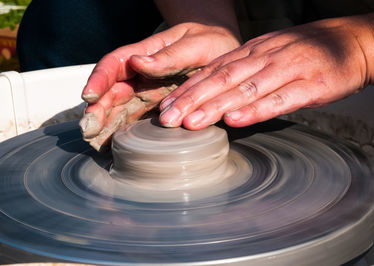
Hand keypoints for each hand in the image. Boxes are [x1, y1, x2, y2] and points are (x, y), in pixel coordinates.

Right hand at [80, 22, 239, 150]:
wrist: (228, 55)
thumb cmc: (212, 43)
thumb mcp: (197, 45)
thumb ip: (170, 56)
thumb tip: (138, 62)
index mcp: (147, 53)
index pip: (115, 64)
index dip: (99, 80)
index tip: (90, 96)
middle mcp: (141, 75)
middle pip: (111, 91)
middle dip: (97, 110)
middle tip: (88, 129)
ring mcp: (147, 93)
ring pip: (118, 109)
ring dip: (104, 126)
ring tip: (95, 143)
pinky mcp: (156, 109)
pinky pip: (135, 121)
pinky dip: (122, 134)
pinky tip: (112, 146)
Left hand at [159, 16, 373, 129]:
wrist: (353, 42)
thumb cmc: (306, 53)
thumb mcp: (269, 54)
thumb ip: (243, 71)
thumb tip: (215, 94)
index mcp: (252, 52)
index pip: (211, 71)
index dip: (187, 89)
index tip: (165, 107)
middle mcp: (263, 58)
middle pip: (220, 79)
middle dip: (190, 100)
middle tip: (166, 120)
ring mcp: (286, 70)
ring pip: (244, 88)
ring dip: (215, 106)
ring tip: (191, 123)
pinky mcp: (309, 85)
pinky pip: (279, 98)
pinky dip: (255, 110)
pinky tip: (235, 120)